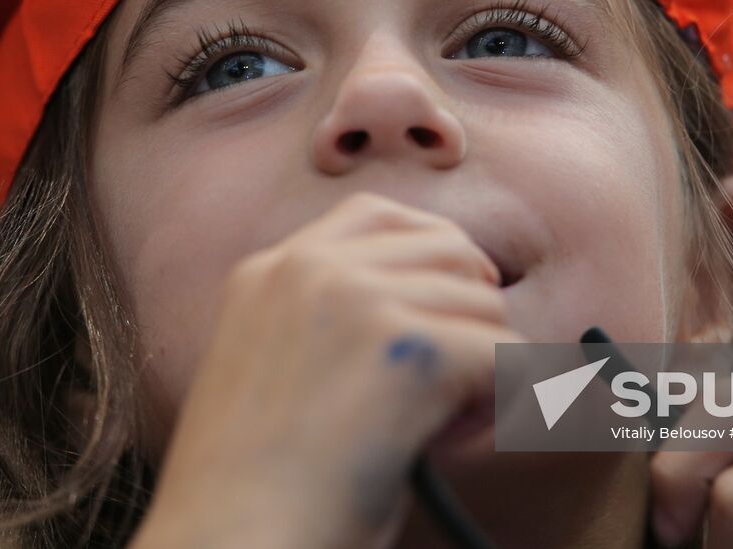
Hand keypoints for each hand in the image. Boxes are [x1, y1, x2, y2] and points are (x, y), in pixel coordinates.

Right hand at [130, 191, 523, 548]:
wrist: (227, 543)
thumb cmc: (253, 490)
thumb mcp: (275, 372)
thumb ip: (334, 325)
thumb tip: (444, 308)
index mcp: (269, 272)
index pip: (379, 216)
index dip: (434, 256)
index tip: (452, 303)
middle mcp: (311, 268)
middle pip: (448, 247)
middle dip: (470, 309)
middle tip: (459, 379)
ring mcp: (356, 299)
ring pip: (484, 303)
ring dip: (485, 364)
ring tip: (445, 426)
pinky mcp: (406, 345)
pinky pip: (504, 355)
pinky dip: (503, 402)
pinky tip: (459, 439)